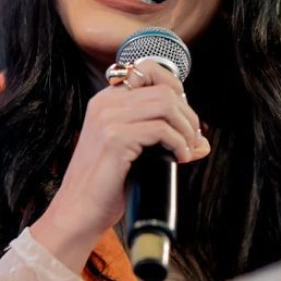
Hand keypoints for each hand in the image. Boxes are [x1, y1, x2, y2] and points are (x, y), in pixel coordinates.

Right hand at [30, 59, 209, 271]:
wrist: (77, 211)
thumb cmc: (105, 186)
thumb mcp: (134, 153)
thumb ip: (162, 140)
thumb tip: (203, 142)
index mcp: (106, 100)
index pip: (148, 69)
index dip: (176, 87)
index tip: (185, 116)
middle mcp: (105, 103)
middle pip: (164, 90)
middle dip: (188, 115)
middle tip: (193, 139)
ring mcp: (108, 119)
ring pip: (166, 105)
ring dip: (186, 128)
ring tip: (187, 149)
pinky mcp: (115, 139)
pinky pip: (161, 130)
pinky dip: (178, 143)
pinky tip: (179, 158)